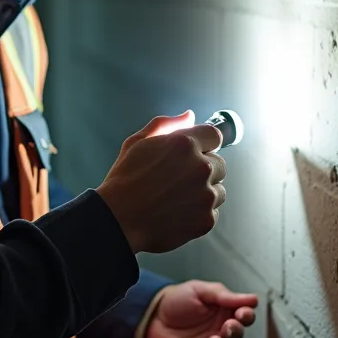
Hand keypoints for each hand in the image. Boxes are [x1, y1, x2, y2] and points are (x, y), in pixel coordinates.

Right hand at [96, 111, 226, 253]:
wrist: (118, 221)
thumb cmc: (124, 182)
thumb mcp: (137, 143)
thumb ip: (166, 125)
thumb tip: (189, 116)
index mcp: (185, 144)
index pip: (214, 136)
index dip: (204, 144)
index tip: (196, 153)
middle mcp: (200, 167)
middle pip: (219, 163)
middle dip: (203, 169)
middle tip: (178, 180)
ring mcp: (206, 194)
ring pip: (218, 189)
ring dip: (204, 192)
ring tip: (176, 198)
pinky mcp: (206, 218)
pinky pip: (212, 211)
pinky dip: (199, 213)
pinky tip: (177, 212)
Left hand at [145, 281, 258, 337]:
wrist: (152, 315)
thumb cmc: (175, 301)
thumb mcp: (200, 290)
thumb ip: (224, 295)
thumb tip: (251, 298)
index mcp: (223, 309)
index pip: (243, 313)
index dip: (247, 313)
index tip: (243, 311)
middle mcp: (220, 326)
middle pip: (239, 331)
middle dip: (238, 328)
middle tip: (230, 323)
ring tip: (219, 334)